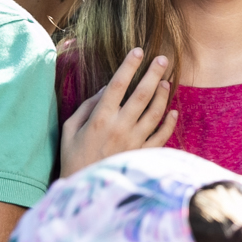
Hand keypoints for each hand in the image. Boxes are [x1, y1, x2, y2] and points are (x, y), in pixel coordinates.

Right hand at [60, 48, 177, 175]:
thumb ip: (87, 106)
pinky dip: (169, 122)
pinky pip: (161, 135)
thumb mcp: (70, 130)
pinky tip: (172, 110)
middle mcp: (120, 127)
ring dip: (162, 94)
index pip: (117, 85)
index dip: (129, 66)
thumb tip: (106, 87)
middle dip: (153, 73)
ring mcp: (134, 141)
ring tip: (166, 81)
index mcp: (100, 119)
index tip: (138, 51)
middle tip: (163, 59)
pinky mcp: (143, 154)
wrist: (86, 190)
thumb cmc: (73, 157)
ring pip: (155, 112)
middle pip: (142, 95)